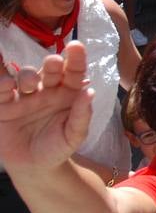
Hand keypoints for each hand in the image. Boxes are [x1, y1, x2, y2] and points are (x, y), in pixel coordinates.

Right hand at [0, 43, 94, 175]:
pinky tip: (7, 85)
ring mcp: (25, 96)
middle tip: (54, 62)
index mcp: (68, 93)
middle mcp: (47, 89)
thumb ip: (82, 115)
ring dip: (27, 76)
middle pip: (49, 71)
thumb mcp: (74, 135)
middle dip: (51, 64)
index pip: (74, 72)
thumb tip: (90, 92)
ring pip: (25, 77)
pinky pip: (2, 91)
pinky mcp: (4, 105)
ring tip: (29, 84)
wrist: (35, 166)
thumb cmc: (59, 147)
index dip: (76, 59)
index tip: (77, 46)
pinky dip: (3, 85)